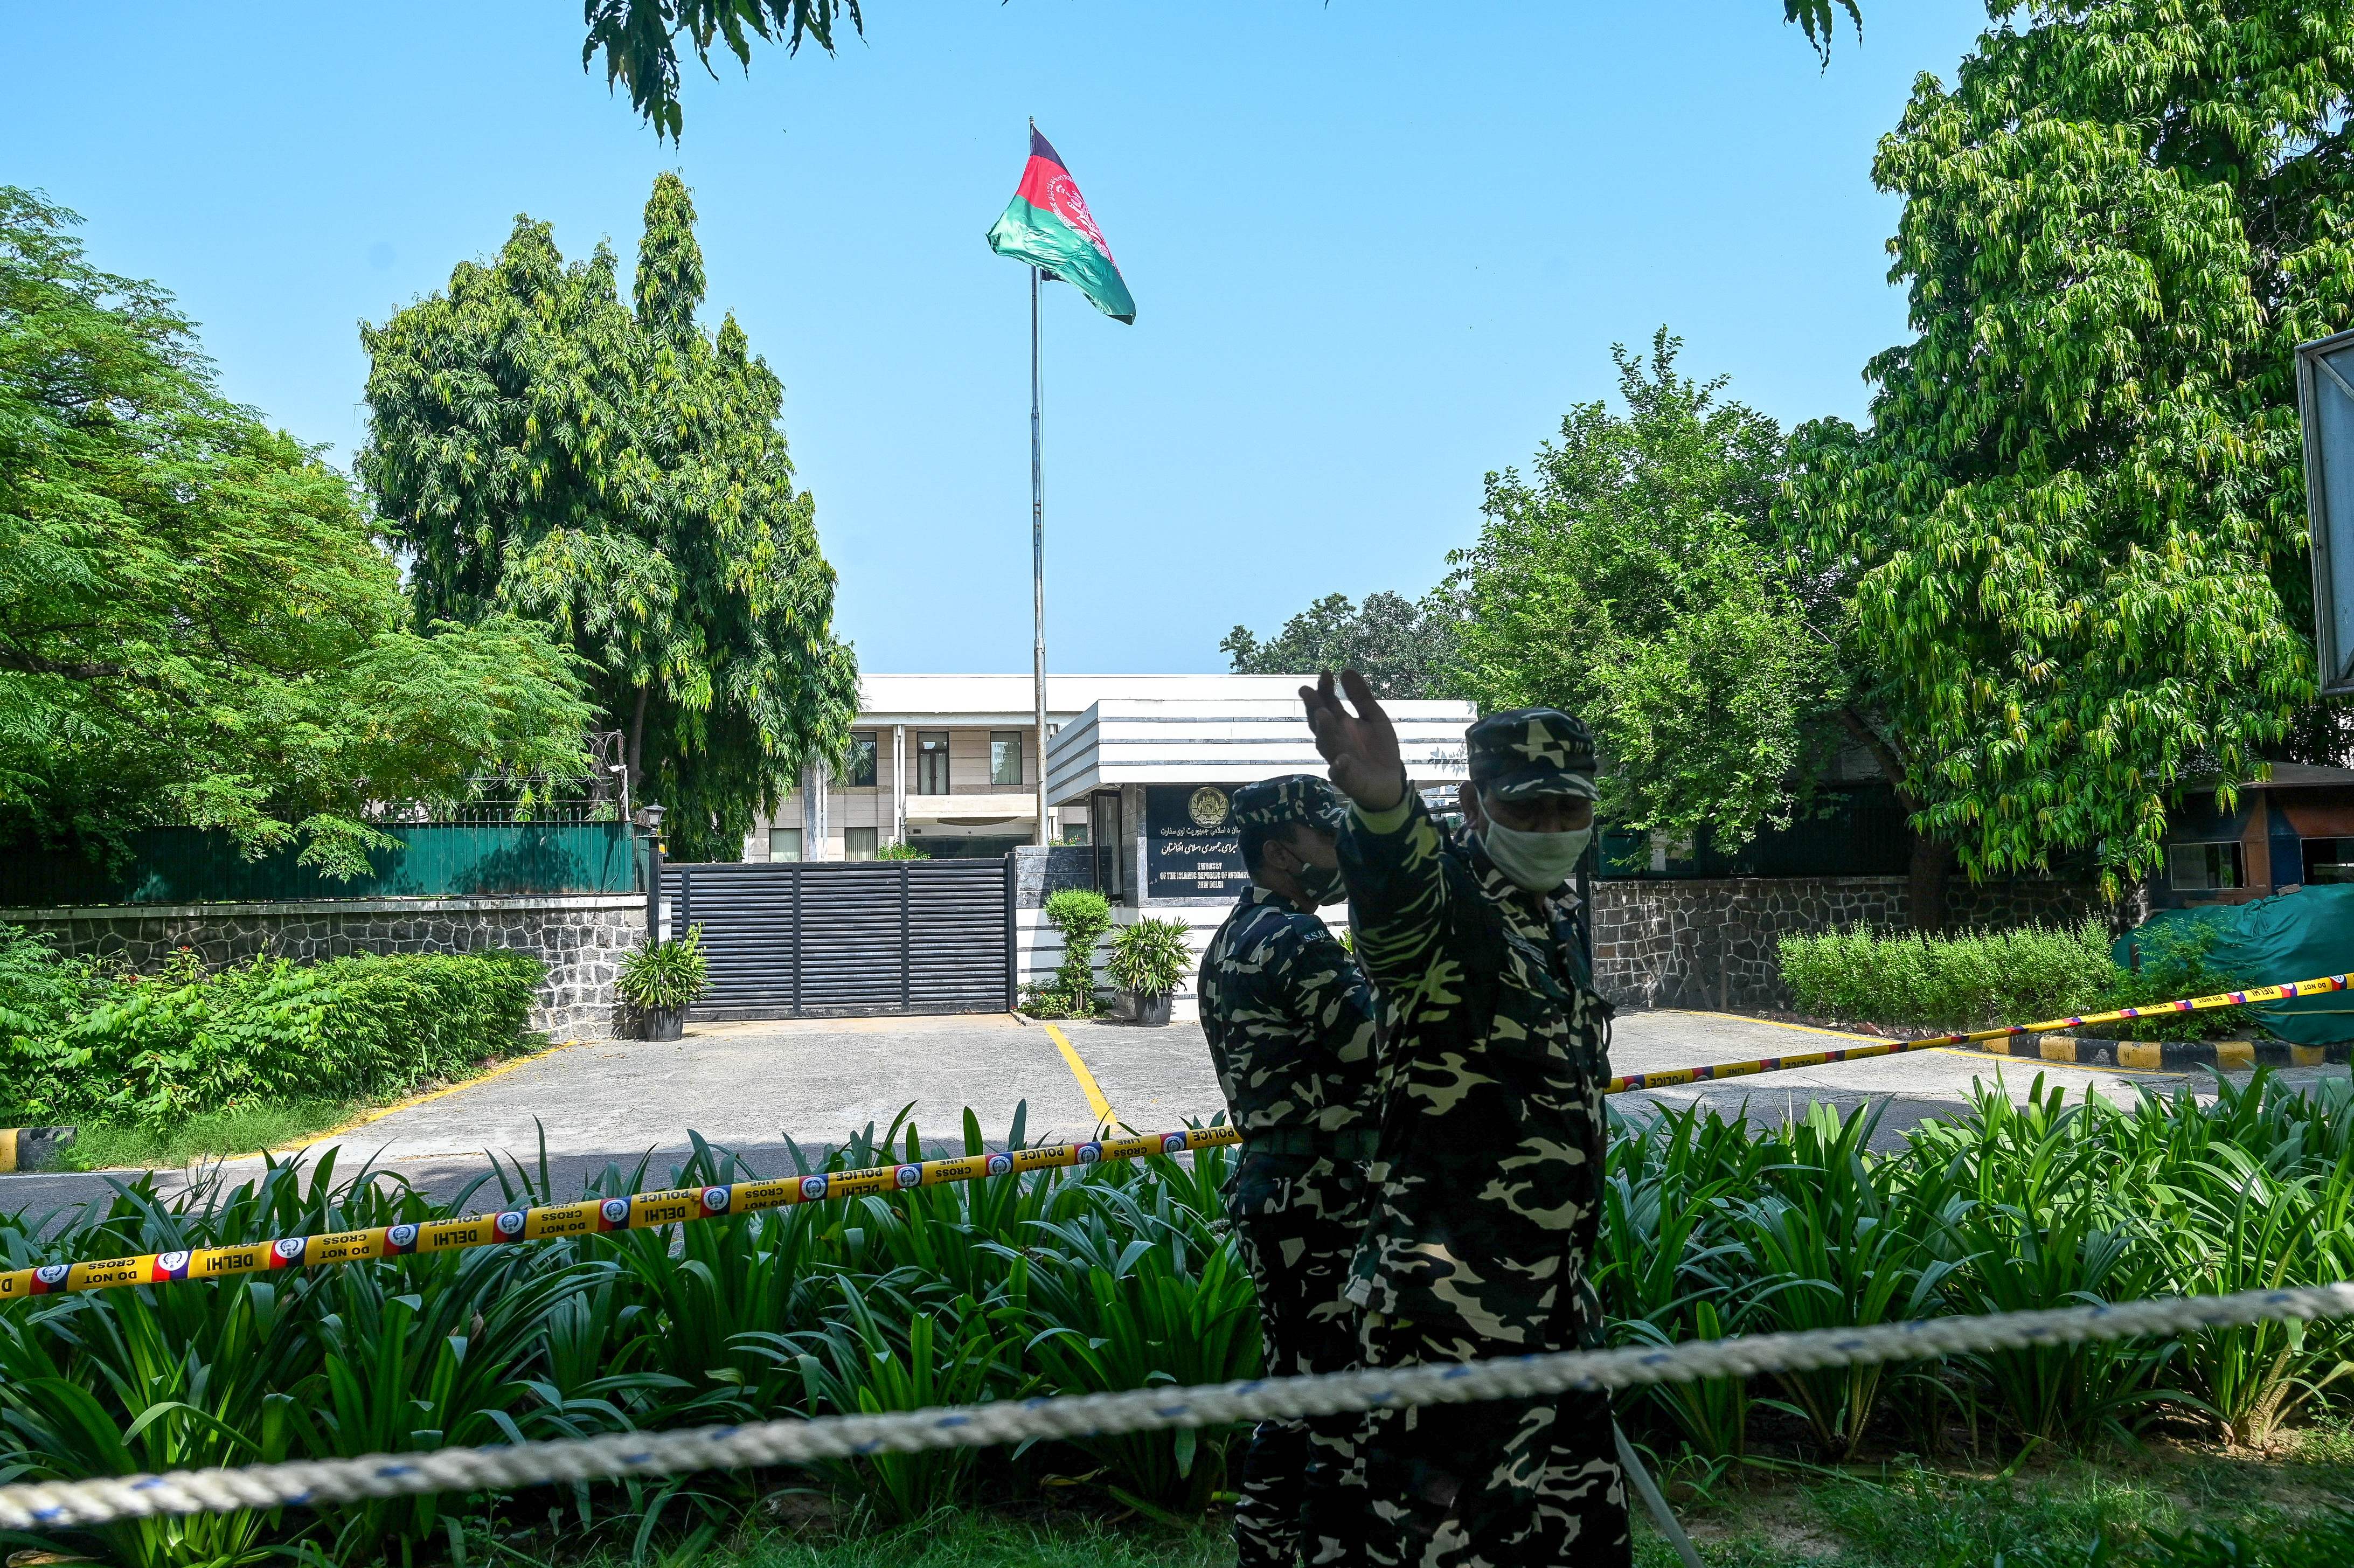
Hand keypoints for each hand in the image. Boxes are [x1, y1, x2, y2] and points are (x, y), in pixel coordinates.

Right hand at [1299, 669, 1404, 810]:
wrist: (1390, 781)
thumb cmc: (1379, 748)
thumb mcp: (1374, 717)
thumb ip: (1361, 696)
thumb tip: (1345, 669)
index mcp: (1340, 724)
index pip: (1327, 704)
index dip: (1324, 689)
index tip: (1326, 673)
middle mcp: (1335, 739)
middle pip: (1319, 722)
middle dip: (1313, 707)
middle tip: (1307, 690)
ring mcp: (1338, 759)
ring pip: (1326, 744)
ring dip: (1324, 730)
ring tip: (1324, 714)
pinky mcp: (1348, 779)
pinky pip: (1340, 774)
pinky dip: (1339, 768)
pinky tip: (1342, 760)